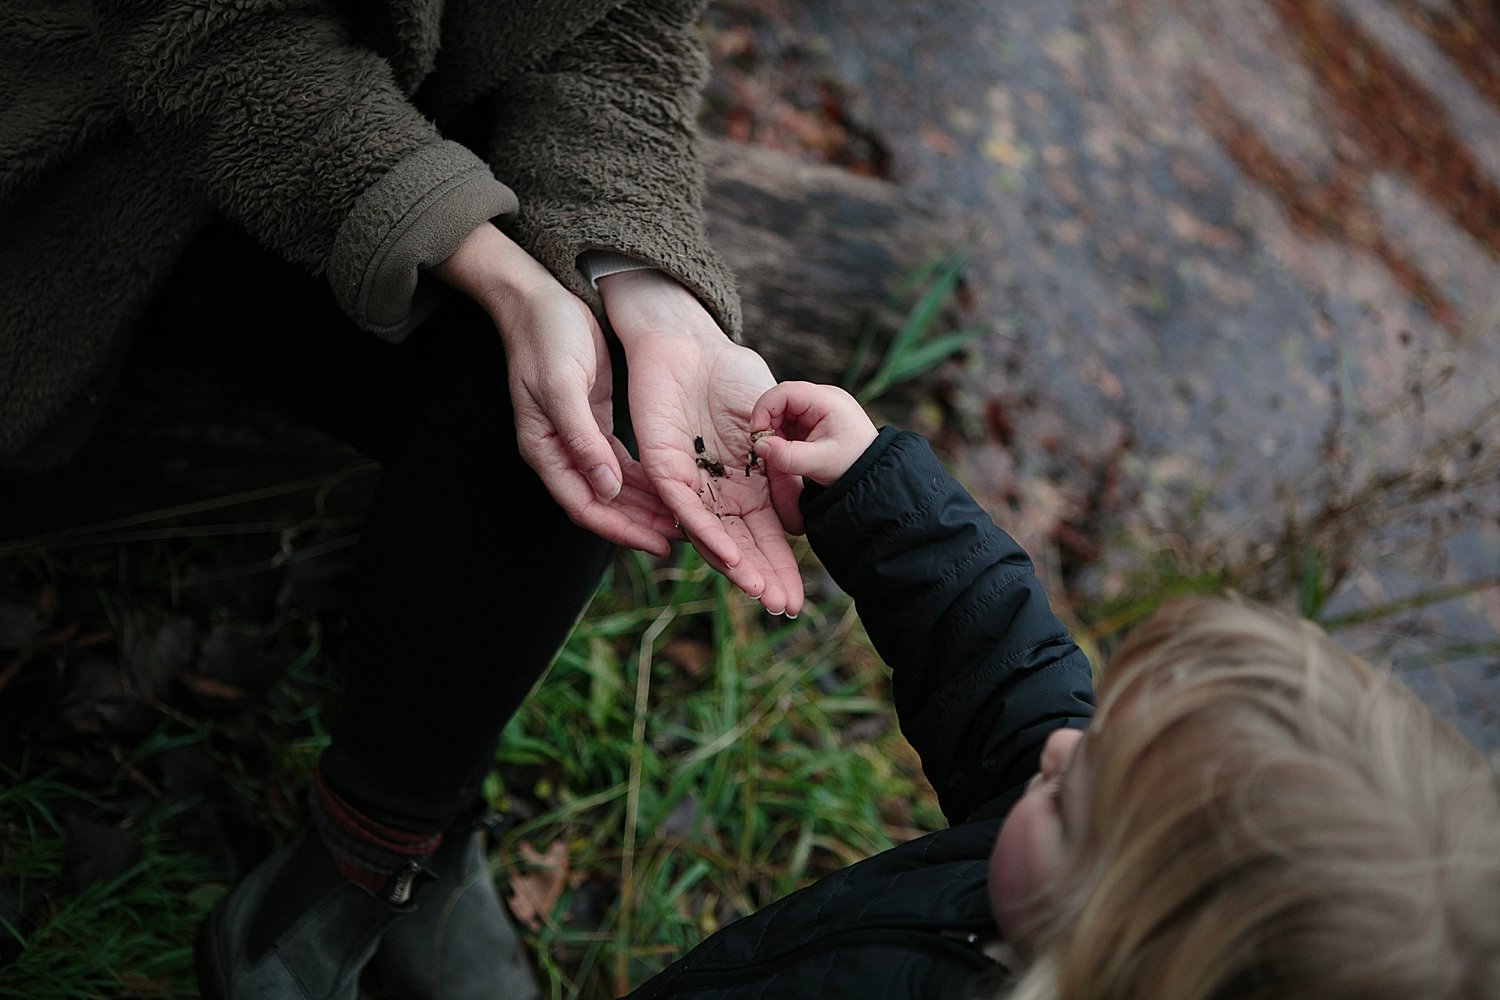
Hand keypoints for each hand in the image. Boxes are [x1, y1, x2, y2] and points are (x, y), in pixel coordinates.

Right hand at [432, 223, 676, 555]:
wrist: (540, 298)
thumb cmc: (547, 337)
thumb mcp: (563, 386)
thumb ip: (582, 438)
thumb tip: (607, 487)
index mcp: (543, 449)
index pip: (584, 506)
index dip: (622, 530)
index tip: (660, 542)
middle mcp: (559, 452)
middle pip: (603, 505)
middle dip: (641, 526)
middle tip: (685, 539)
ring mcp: (576, 439)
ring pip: (614, 488)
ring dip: (646, 506)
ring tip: (685, 521)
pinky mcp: (593, 423)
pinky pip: (620, 463)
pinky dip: (644, 478)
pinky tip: (672, 487)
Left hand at [600, 270, 803, 615]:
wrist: (689, 339)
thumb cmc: (728, 374)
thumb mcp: (770, 421)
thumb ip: (783, 465)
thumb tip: (798, 513)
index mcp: (742, 484)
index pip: (762, 534)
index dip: (778, 565)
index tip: (797, 598)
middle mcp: (714, 491)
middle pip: (738, 544)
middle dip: (760, 576)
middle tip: (781, 608)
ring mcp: (688, 482)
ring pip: (710, 533)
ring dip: (735, 564)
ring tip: (758, 590)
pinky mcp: (662, 465)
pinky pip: (683, 506)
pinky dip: (707, 532)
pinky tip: (728, 556)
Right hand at [750, 382, 878, 531]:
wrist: (873, 473)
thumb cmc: (851, 465)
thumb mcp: (817, 463)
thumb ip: (786, 456)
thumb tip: (758, 446)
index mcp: (826, 400)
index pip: (784, 392)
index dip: (764, 410)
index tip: (757, 434)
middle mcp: (823, 397)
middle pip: (781, 399)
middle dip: (769, 422)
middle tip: (766, 446)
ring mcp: (819, 406)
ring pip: (784, 410)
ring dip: (775, 429)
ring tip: (780, 451)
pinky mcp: (816, 418)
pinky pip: (791, 419)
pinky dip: (783, 433)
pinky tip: (787, 449)